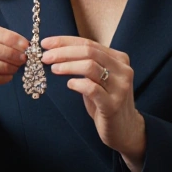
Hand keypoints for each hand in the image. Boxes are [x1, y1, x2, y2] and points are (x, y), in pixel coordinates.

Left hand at [41, 36, 145, 171]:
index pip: (89, 43)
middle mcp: (122, 70)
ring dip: (68, 66)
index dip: (65, 41)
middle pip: (89, 51)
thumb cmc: (106, 101)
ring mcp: (119, 87)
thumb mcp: (99, 79)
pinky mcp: (113, 104)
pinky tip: (69, 84)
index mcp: (119, 59)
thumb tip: (56, 52)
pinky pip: (92, 88)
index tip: (46, 43)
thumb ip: (86, 64)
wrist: (125, 129)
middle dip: (63, 52)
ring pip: (90, 66)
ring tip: (54, 69)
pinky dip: (77, 83)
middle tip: (45, 57)